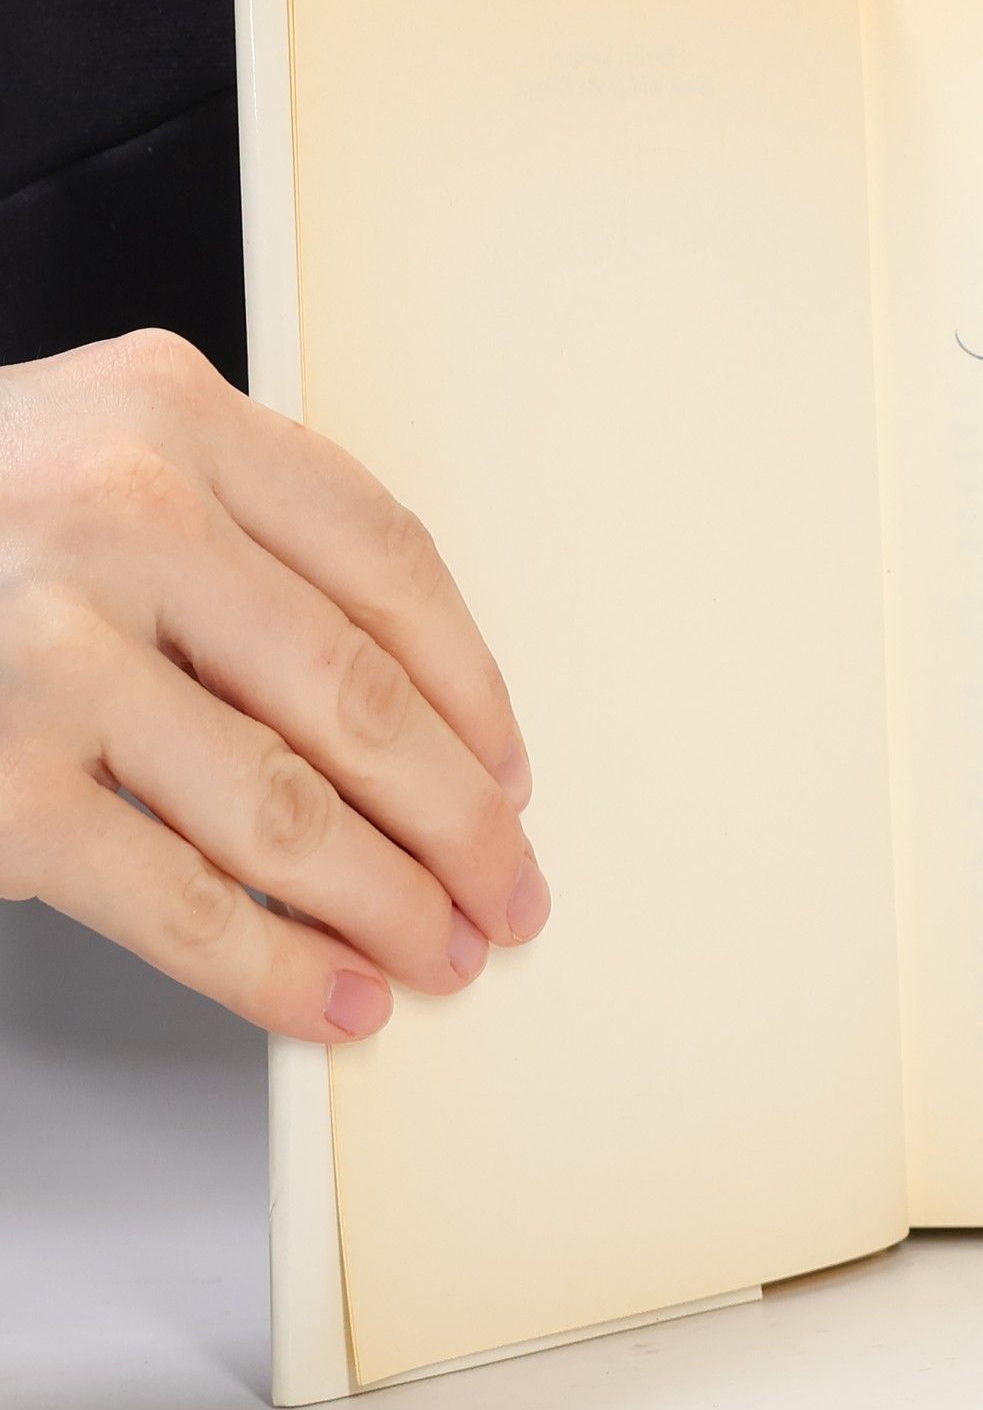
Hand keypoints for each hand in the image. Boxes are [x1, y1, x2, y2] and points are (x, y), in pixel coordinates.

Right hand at [0, 331, 547, 1040]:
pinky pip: (180, 896)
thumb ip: (244, 540)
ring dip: (391, 900)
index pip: (388, 560)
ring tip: (439, 947)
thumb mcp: (98, 459)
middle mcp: (119, 513)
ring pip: (291, 806)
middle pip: (361, 694)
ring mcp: (47, 648)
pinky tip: (331, 993)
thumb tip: (419, 723)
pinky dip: (276, 964)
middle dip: (459, 818)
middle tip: (505, 883)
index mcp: (171, 416)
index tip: (507, 766)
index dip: (474, 686)